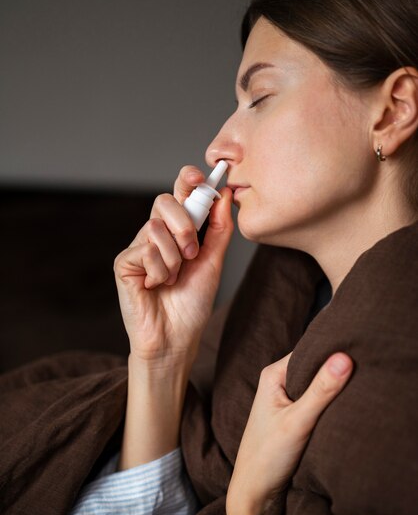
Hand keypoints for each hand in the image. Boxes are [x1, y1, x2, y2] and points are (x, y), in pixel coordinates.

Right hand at [114, 166, 233, 366]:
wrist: (176, 338)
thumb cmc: (192, 303)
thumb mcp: (212, 261)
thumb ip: (218, 228)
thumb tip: (224, 192)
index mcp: (177, 231)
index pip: (179, 194)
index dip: (187, 180)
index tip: (201, 177)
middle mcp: (155, 235)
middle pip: (163, 201)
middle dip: (183, 223)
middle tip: (192, 252)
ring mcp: (138, 248)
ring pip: (155, 228)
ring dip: (174, 258)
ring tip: (172, 279)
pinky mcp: (124, 263)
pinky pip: (144, 250)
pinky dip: (159, 270)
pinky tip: (155, 286)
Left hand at [226, 351, 353, 514]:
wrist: (255, 492)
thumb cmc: (268, 456)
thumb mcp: (298, 421)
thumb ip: (321, 391)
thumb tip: (344, 358)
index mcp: (273, 374)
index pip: (309, 351)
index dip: (333, 352)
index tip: (359, 353)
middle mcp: (277, 382)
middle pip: (314, 367)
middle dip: (334, 371)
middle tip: (364, 372)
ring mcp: (285, 399)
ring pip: (317, 386)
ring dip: (333, 389)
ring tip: (358, 388)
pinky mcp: (294, 416)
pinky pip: (316, 401)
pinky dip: (329, 403)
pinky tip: (345, 406)